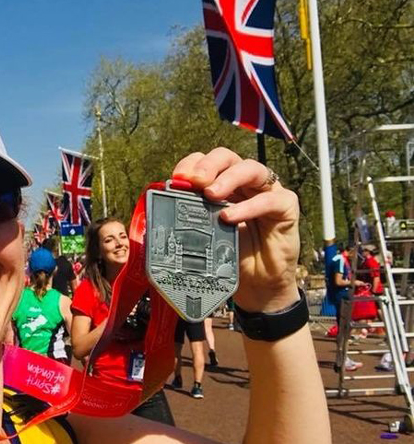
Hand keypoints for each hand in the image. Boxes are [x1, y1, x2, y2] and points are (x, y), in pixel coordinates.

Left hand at [173, 148, 299, 312]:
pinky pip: (269, 199)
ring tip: (210, 194)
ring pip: (250, 168)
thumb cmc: (231, 258)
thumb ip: (187, 221)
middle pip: (227, 157)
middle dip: (208, 164)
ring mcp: (267, 191)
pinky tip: (229, 217)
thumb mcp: (203, 238)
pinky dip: (248, 207)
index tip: (177, 179)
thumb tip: (156, 215)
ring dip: (228, 178)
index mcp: (223, 185)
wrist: (257, 286)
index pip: (206, 162)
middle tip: (195, 180)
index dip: (191, 165)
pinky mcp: (286, 207)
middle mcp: (245, 183)